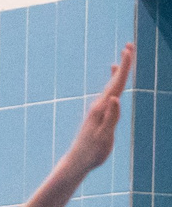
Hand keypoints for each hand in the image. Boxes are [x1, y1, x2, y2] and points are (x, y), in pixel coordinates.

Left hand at [57, 43, 132, 179]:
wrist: (77, 161)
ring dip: (119, 71)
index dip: (124, 66)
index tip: (128, 50)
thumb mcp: (104, 136)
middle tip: (129, 45)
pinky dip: (112, 84)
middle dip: (124, 63)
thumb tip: (116, 99)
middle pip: (114, 80)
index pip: (117, 83)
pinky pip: (108, 94)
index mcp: (102, 108)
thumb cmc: (92, 152)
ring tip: (123, 58)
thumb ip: (111, 118)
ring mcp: (98, 110)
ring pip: (111, 86)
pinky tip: (113, 82)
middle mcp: (100, 106)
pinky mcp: (98, 115)